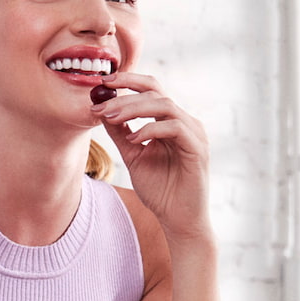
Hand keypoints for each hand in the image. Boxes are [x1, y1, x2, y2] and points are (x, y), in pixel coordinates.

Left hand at [90, 70, 210, 239]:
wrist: (178, 219)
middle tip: (101, 102)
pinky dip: (151, 129)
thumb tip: (102, 110)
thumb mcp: (133, 156)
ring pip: (165, 105)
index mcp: (170, 121)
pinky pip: (175, 127)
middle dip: (126, 93)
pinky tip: (134, 140)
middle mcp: (184, 122)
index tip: (102, 83)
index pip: (151, 90)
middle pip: (156, 91)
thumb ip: (121, 134)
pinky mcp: (198, 149)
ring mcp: (194, 134)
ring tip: (111, 118)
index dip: (128, 81)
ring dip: (134, 109)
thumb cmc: (160, 190)